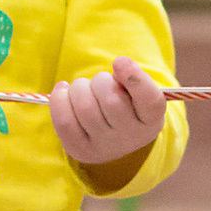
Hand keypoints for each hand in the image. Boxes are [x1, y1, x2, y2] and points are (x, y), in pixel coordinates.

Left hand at [50, 57, 166, 167]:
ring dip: (79, 87)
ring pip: (85, 107)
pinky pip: (64, 121)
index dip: (134, 78)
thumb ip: (132, 78)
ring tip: (83, 88)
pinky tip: (64, 91)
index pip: (149, 100)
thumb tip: (119, 66)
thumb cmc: (126, 105)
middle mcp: (131, 137)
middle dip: (100, 80)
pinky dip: (60, 99)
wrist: (113, 137)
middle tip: (99, 80)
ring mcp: (105, 147)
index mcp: (151, 119)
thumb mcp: (137, 91)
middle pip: (111, 100)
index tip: (119, 61)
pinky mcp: (80, 150)